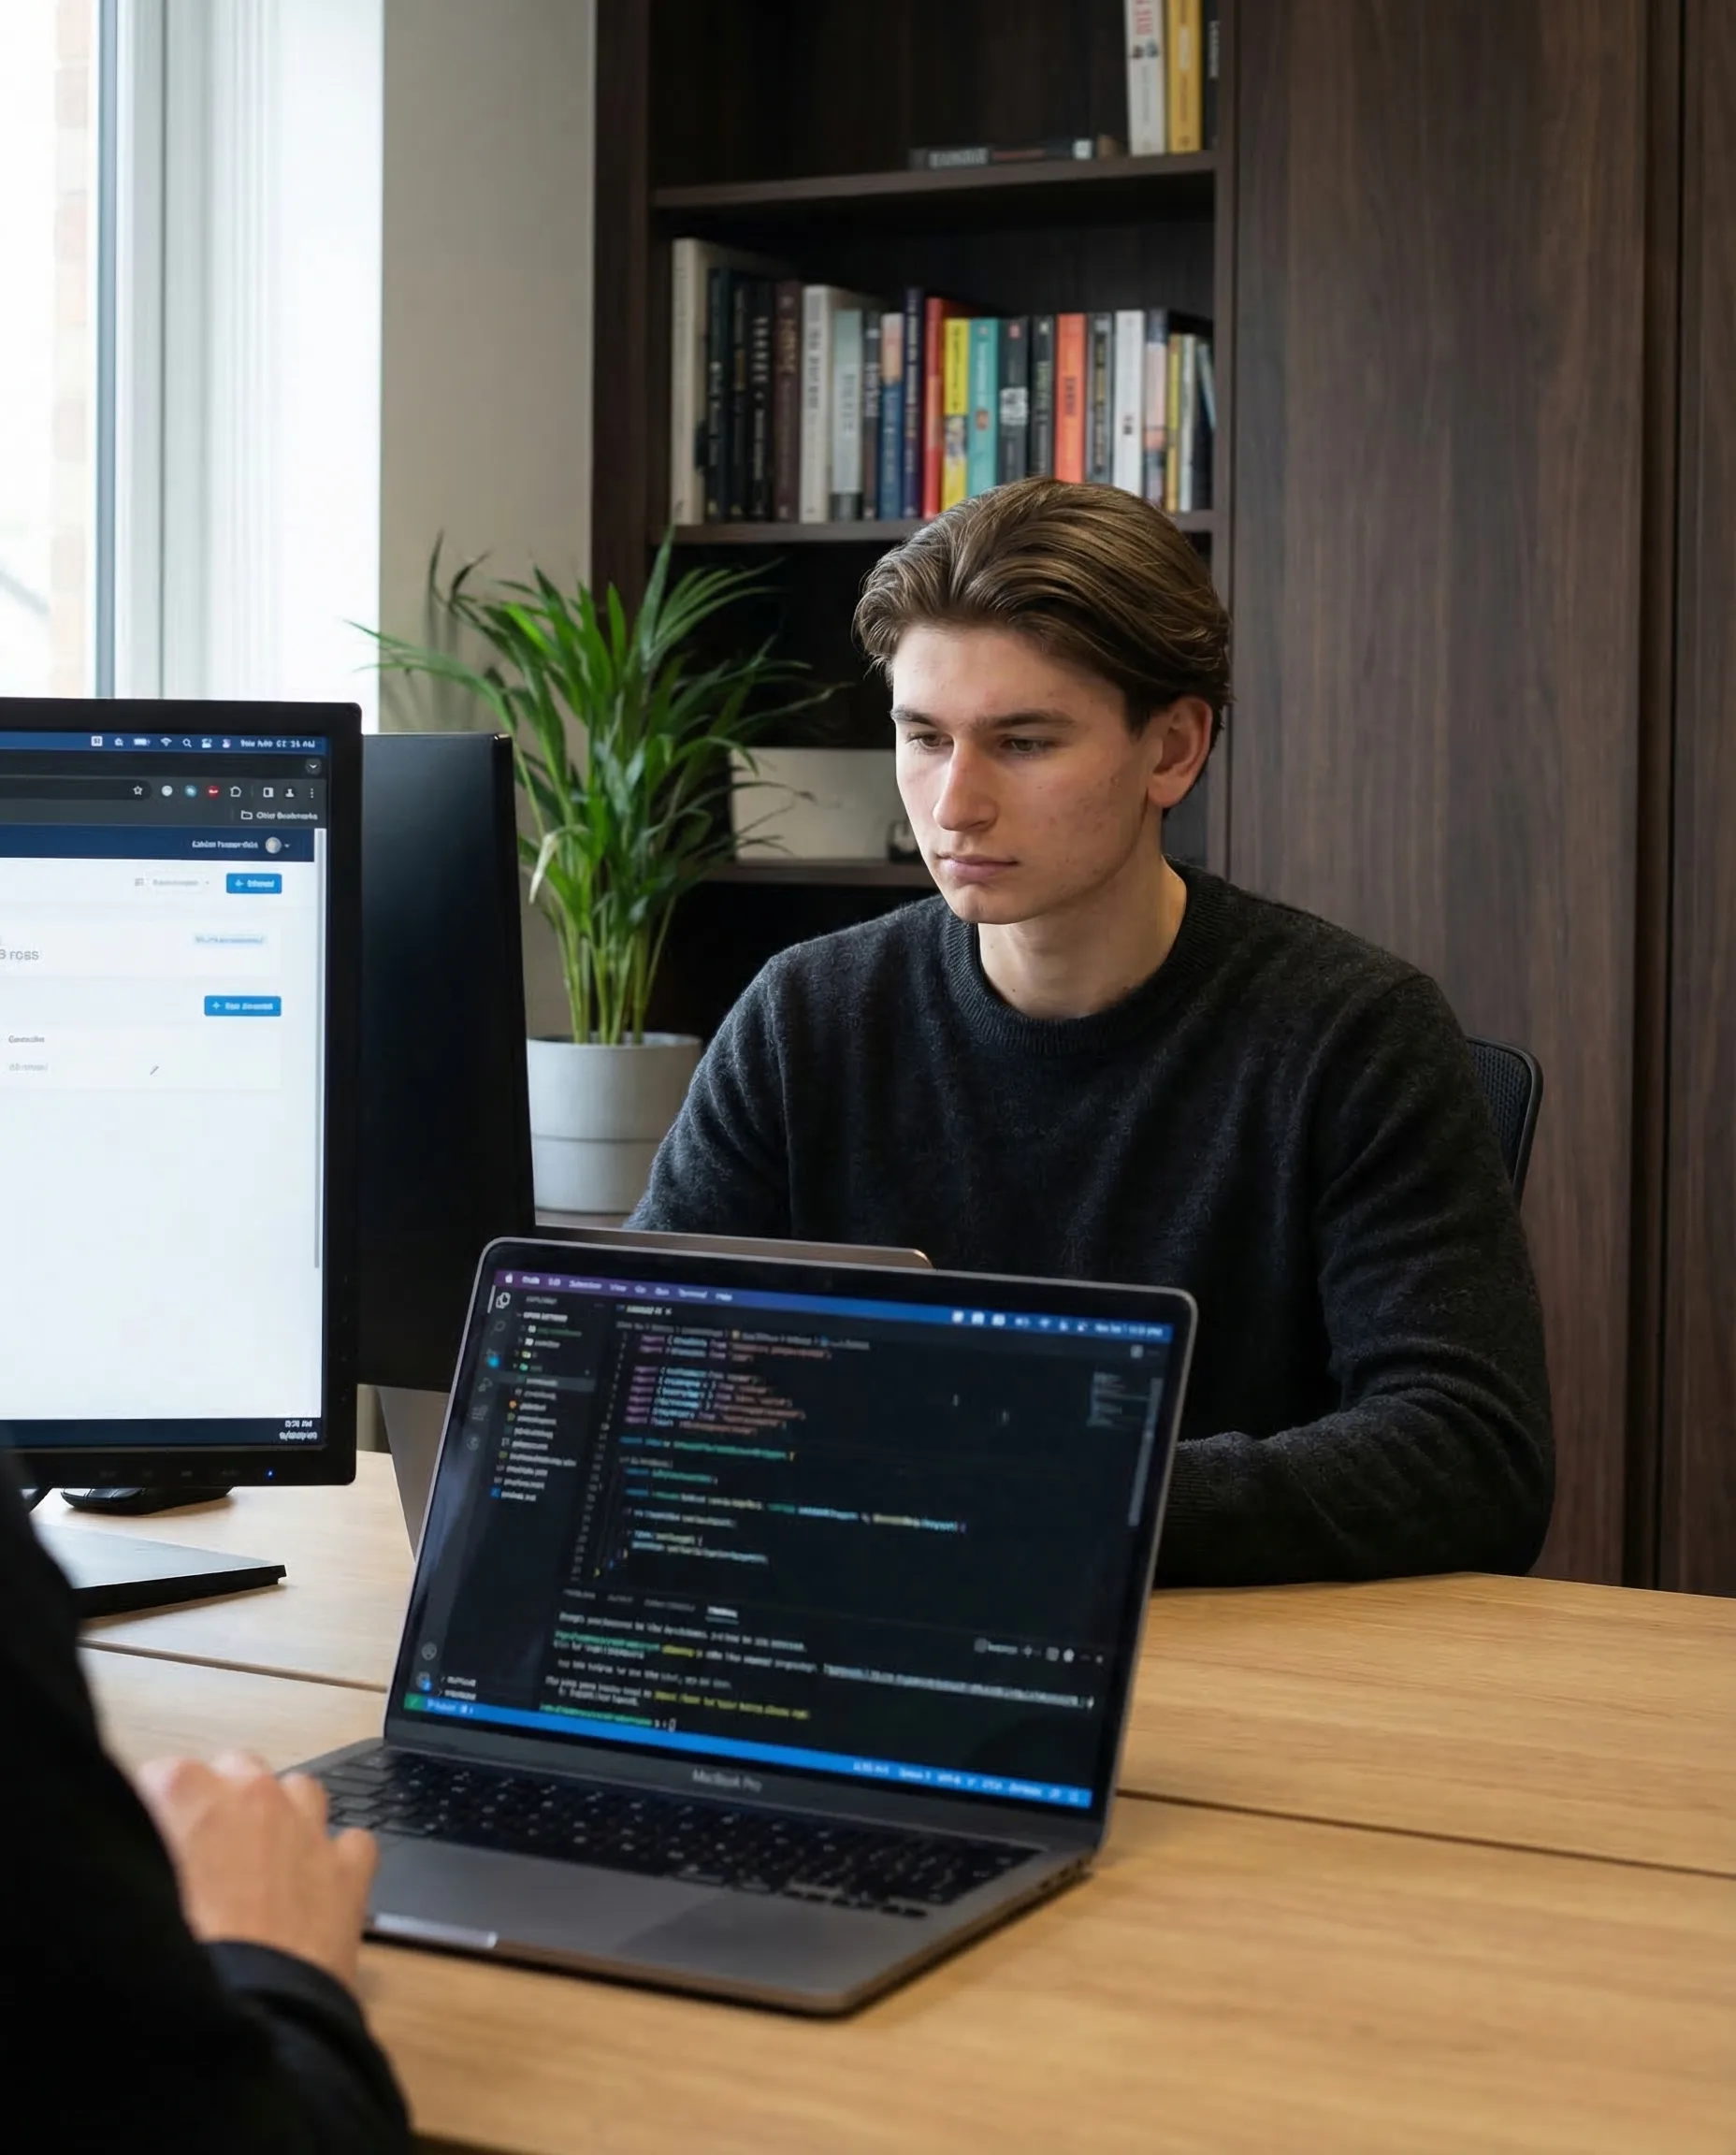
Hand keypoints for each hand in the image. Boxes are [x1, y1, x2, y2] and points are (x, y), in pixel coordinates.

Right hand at [135, 1749, 376, 1993]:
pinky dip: (335, 1860)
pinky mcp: (350, 1866)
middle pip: (237, 1770)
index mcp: (187, 1794)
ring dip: (282, 1819)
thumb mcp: (134, 1900)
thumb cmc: (174, 1963)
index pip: (163, 1777)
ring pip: (299, 1791)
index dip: (158, 1813)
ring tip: (262, 1868)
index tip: (153, 1843)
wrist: (247, 2015)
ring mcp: (309, 1825)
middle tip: (205, 1857)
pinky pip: (350, 1841)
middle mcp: (253, 1794)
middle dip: (223, 1803)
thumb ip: (138, 1863)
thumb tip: (142, 1862)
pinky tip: (317, 1890)